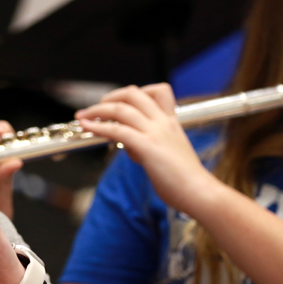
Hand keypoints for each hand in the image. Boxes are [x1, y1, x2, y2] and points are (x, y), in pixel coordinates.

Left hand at [75, 83, 219, 214]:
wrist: (200, 193)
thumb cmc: (185, 180)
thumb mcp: (169, 153)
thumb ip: (151, 145)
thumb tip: (132, 148)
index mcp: (172, 121)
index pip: (158, 90)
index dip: (136, 92)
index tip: (121, 102)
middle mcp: (163, 122)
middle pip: (133, 94)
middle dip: (110, 97)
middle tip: (96, 108)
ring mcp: (155, 133)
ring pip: (121, 109)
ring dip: (97, 110)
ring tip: (82, 116)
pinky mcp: (147, 147)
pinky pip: (117, 130)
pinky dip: (98, 127)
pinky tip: (87, 128)